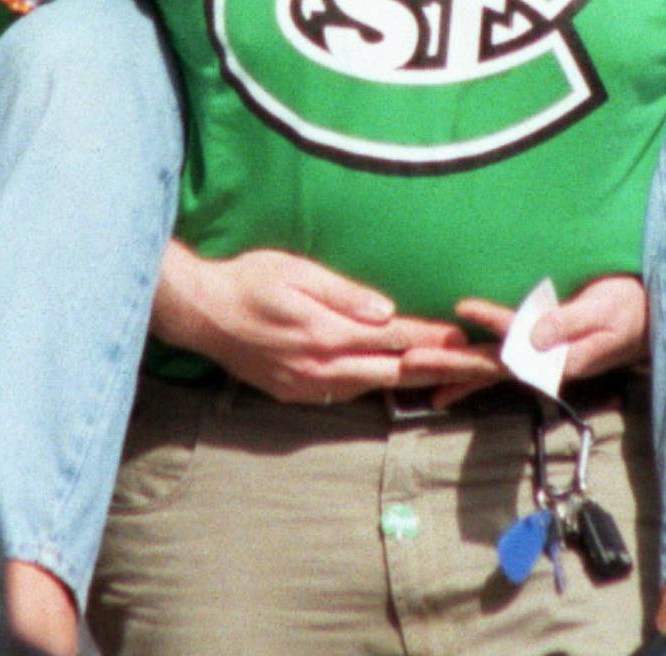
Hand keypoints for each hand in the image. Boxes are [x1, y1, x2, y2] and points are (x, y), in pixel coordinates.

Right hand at [153, 244, 470, 404]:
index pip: (392, 338)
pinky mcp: (292, 393)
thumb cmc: (249, 280)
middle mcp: (320, 367)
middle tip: (465, 365)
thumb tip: (386, 310)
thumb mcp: (296, 272)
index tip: (461, 338)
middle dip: (430, 367)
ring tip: (437, 372)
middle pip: (390, 373)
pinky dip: (369, 385)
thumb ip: (343, 294)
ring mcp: (306, 385)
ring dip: (403, 380)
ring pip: (369, 388)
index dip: (430, 339)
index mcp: (326, 334)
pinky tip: (383, 376)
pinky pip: (342, 394)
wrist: (200, 313)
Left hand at [409, 276, 651, 410]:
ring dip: (449, 369)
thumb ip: (569, 322)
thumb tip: (534, 334)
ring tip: (409, 371)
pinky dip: (467, 375)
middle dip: (448, 363)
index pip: (517, 341)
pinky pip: (494, 366)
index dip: (491, 322)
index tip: (462, 304)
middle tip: (407, 361)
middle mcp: (541, 364)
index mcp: (558, 356)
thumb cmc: (629, 311)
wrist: (646, 320)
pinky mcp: (533, 354)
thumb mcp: (604, 313)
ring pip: (485, 368)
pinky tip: (444, 385)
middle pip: (488, 366)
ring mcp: (535, 362)